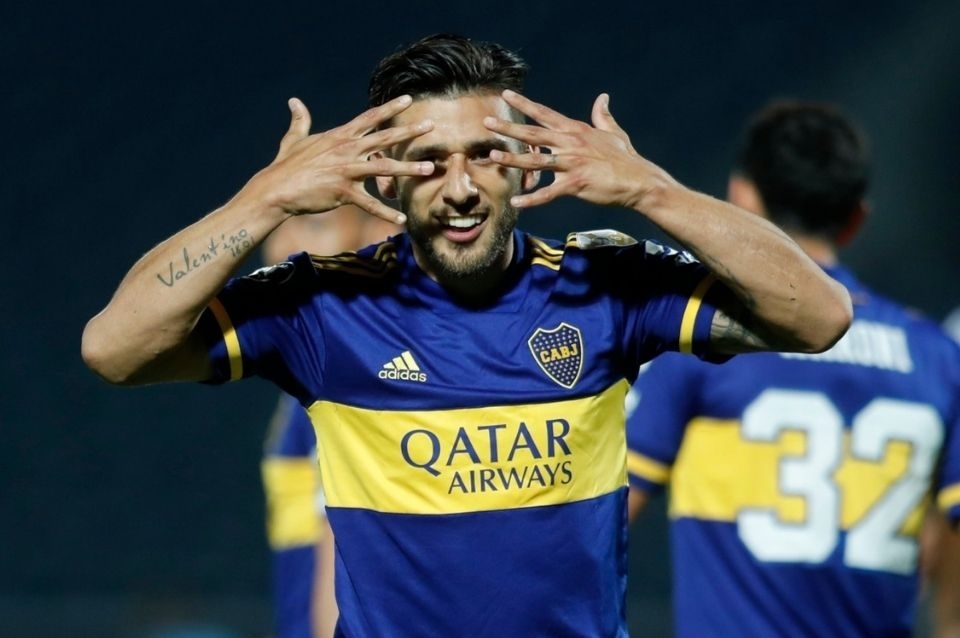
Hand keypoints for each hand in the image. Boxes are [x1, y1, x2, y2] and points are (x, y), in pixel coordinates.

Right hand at [246, 96, 435, 223]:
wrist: (276, 190)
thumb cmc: (286, 166)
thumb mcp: (294, 139)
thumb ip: (300, 121)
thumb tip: (293, 101)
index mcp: (339, 136)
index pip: (369, 117)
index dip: (389, 108)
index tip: (407, 99)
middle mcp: (346, 149)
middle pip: (383, 138)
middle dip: (409, 132)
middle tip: (431, 126)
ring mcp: (346, 170)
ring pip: (383, 168)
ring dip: (408, 169)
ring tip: (428, 169)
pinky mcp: (343, 192)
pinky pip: (370, 204)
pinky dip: (386, 213)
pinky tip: (402, 220)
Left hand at [484, 90, 675, 210]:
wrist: (639, 180)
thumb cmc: (625, 158)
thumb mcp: (613, 132)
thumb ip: (603, 116)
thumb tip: (603, 97)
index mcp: (576, 130)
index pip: (545, 114)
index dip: (525, 104)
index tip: (507, 95)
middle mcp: (571, 143)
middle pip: (534, 133)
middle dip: (509, 127)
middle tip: (486, 121)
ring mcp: (572, 163)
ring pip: (536, 160)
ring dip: (514, 158)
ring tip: (494, 155)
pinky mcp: (576, 184)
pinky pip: (549, 193)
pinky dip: (532, 199)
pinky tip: (516, 202)